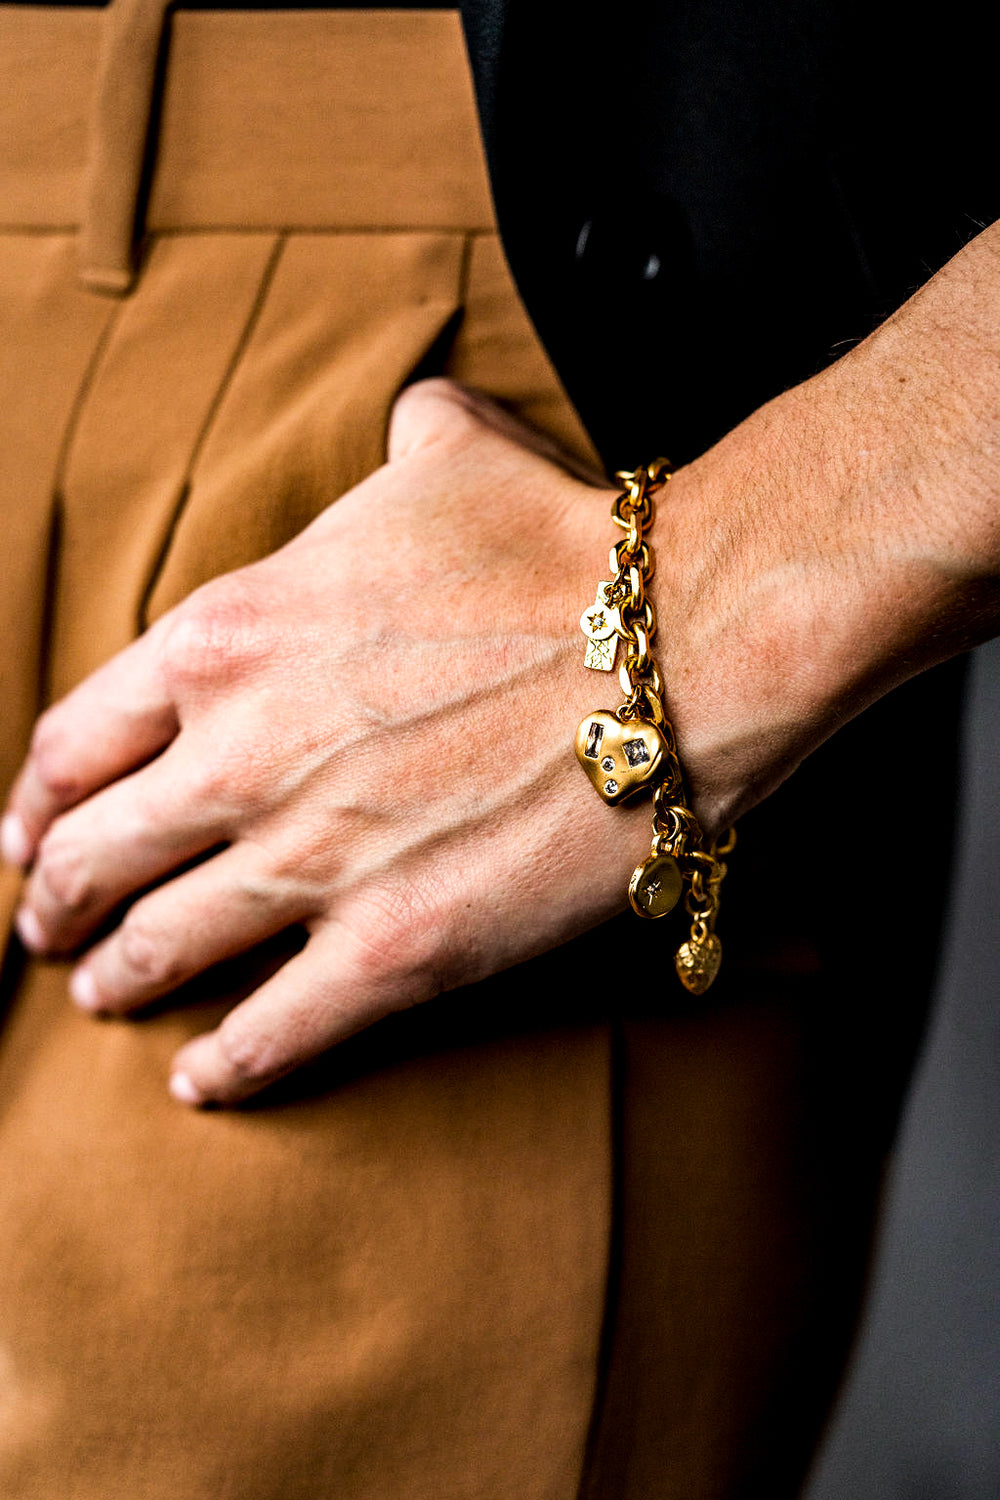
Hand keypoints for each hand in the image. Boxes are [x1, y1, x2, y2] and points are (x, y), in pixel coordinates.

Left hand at [7, 209, 999, 1107]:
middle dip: (55, 897)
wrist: (684, 642)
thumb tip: (408, 421)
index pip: (78, 737)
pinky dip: (226, 1062)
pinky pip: (276, 1027)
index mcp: (230, 637)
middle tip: (45, 924)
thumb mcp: (450, 455)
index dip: (37, 799)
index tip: (24, 832)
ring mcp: (314, 860)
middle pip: (98, 852)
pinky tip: (200, 1079)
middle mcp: (242, 755)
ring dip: (119, 976)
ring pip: (165, 945)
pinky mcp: (396, 947)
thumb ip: (395, 440)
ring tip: (102, 993)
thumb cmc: (567, 547)